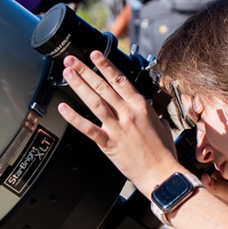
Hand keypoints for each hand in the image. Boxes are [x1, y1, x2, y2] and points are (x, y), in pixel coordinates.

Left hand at [57, 52, 181, 194]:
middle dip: (85, 71)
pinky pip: (88, 128)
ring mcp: (117, 128)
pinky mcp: (109, 143)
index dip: (105, 66)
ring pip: (94, 102)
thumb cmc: (163, 153)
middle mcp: (128, 114)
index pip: (120, 80)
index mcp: (141, 106)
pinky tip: (64, 108)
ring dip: (79, 86)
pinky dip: (74, 117)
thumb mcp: (162, 124)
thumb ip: (152, 113)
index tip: (95, 55)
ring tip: (68, 75)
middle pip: (103, 87)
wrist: (162, 174)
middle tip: (72, 60)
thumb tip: (150, 109)